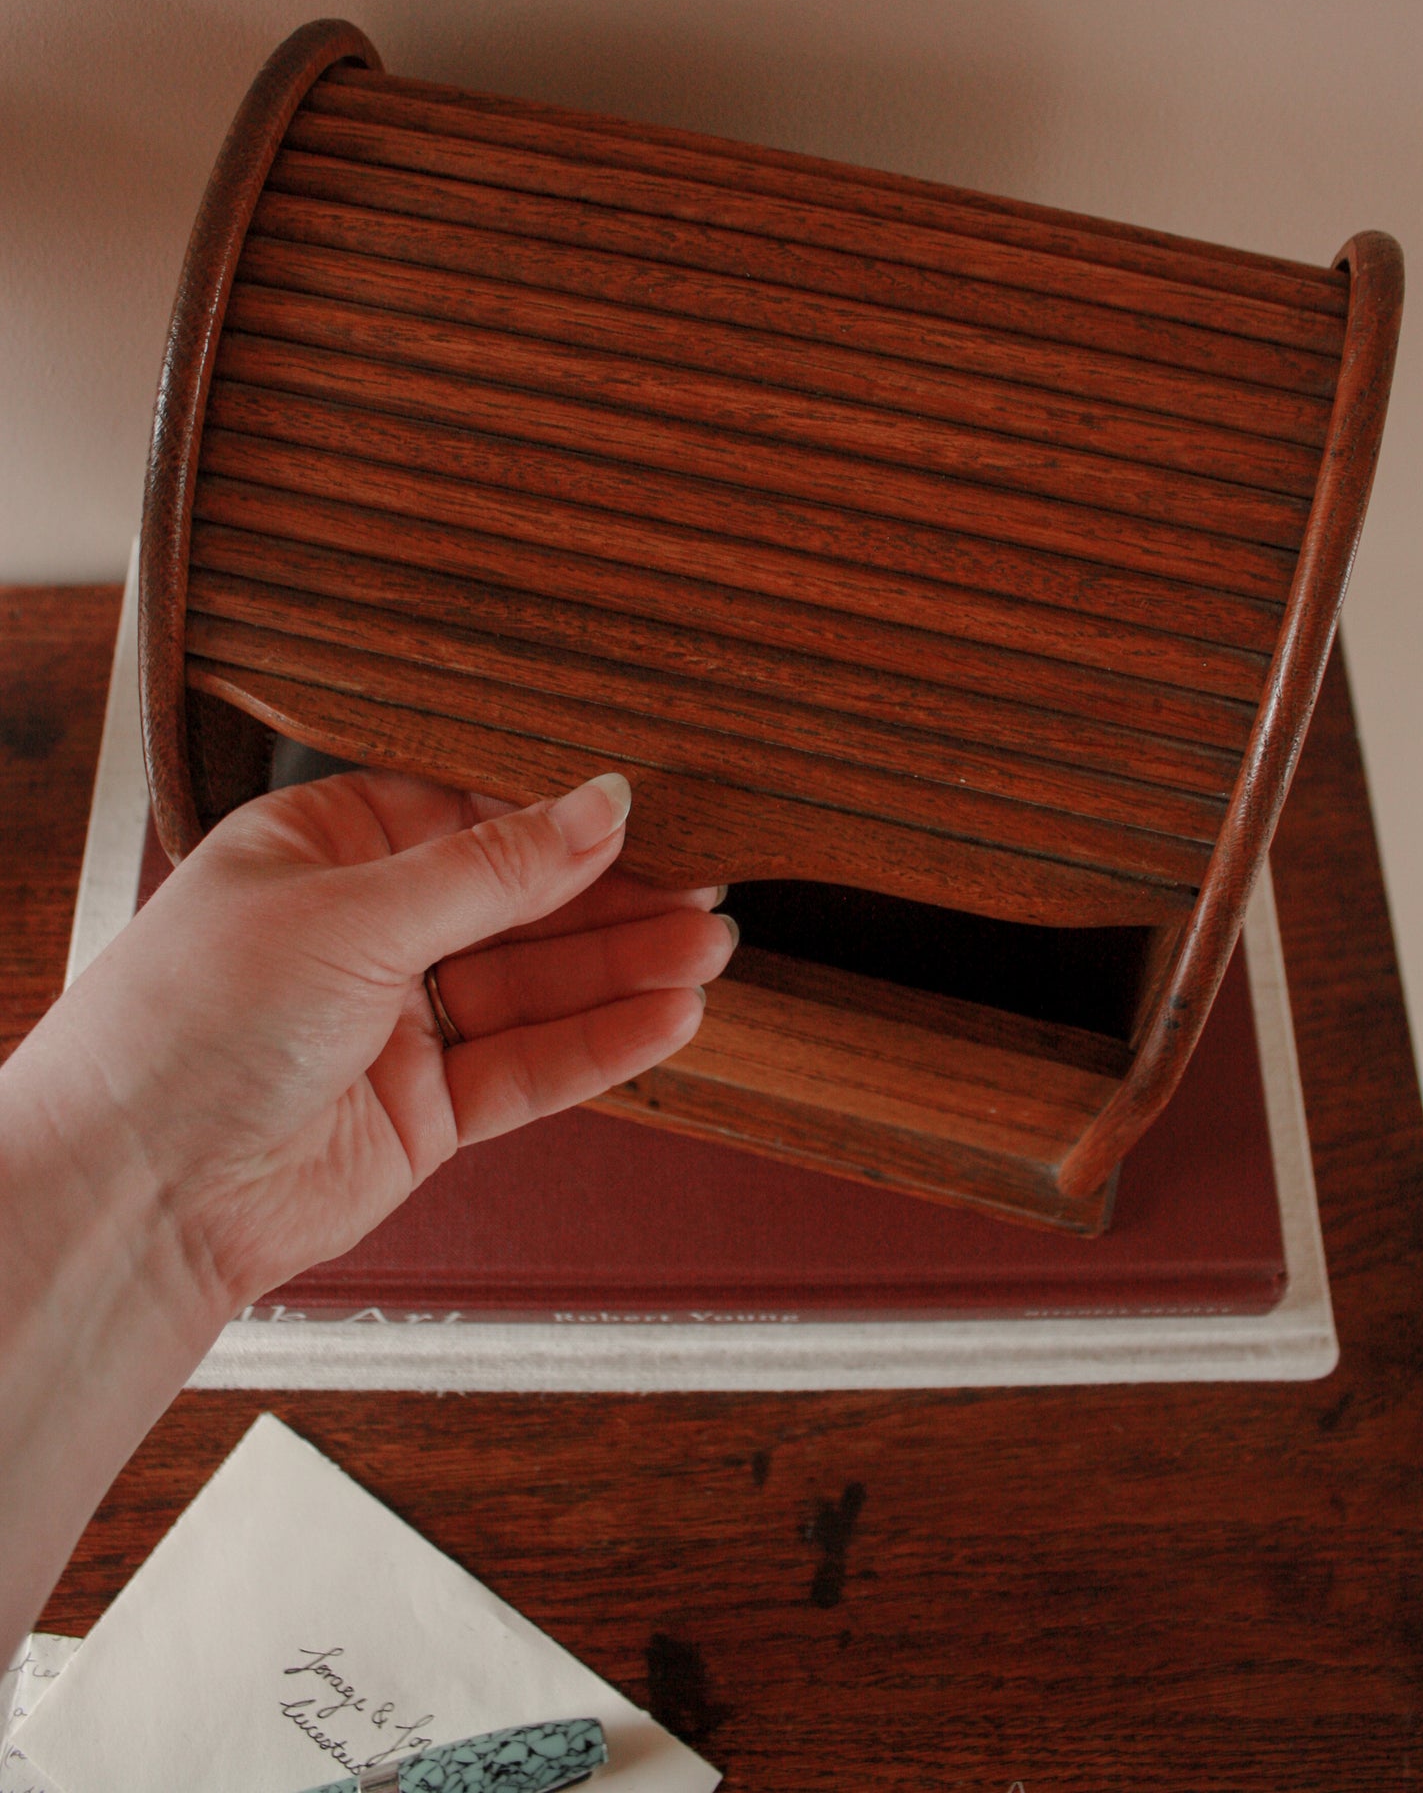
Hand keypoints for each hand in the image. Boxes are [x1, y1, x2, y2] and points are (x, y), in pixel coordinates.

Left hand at [45, 766, 735, 1313]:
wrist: (136, 1194)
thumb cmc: (188, 1026)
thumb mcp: (355, 912)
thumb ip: (493, 866)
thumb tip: (597, 804)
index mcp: (320, 848)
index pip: (464, 811)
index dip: (553, 817)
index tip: (642, 812)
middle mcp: (360, 930)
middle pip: (512, 902)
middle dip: (608, 898)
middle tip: (703, 883)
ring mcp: (393, 1023)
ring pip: (532, 986)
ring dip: (622, 969)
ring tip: (710, 947)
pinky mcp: (423, 1109)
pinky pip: (527, 1066)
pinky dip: (598, 1043)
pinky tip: (666, 1016)